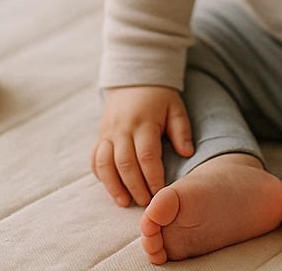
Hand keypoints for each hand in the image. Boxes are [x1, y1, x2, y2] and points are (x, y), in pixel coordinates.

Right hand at [91, 85, 193, 206]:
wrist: (133, 78)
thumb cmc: (159, 97)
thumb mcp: (175, 108)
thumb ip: (181, 130)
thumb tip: (187, 153)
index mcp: (143, 122)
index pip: (146, 156)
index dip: (153, 177)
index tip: (161, 193)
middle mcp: (122, 128)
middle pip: (125, 163)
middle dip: (135, 187)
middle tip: (146, 203)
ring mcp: (107, 132)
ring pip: (105, 163)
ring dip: (113, 185)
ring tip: (124, 202)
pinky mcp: (100, 135)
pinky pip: (94, 158)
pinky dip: (100, 175)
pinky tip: (111, 187)